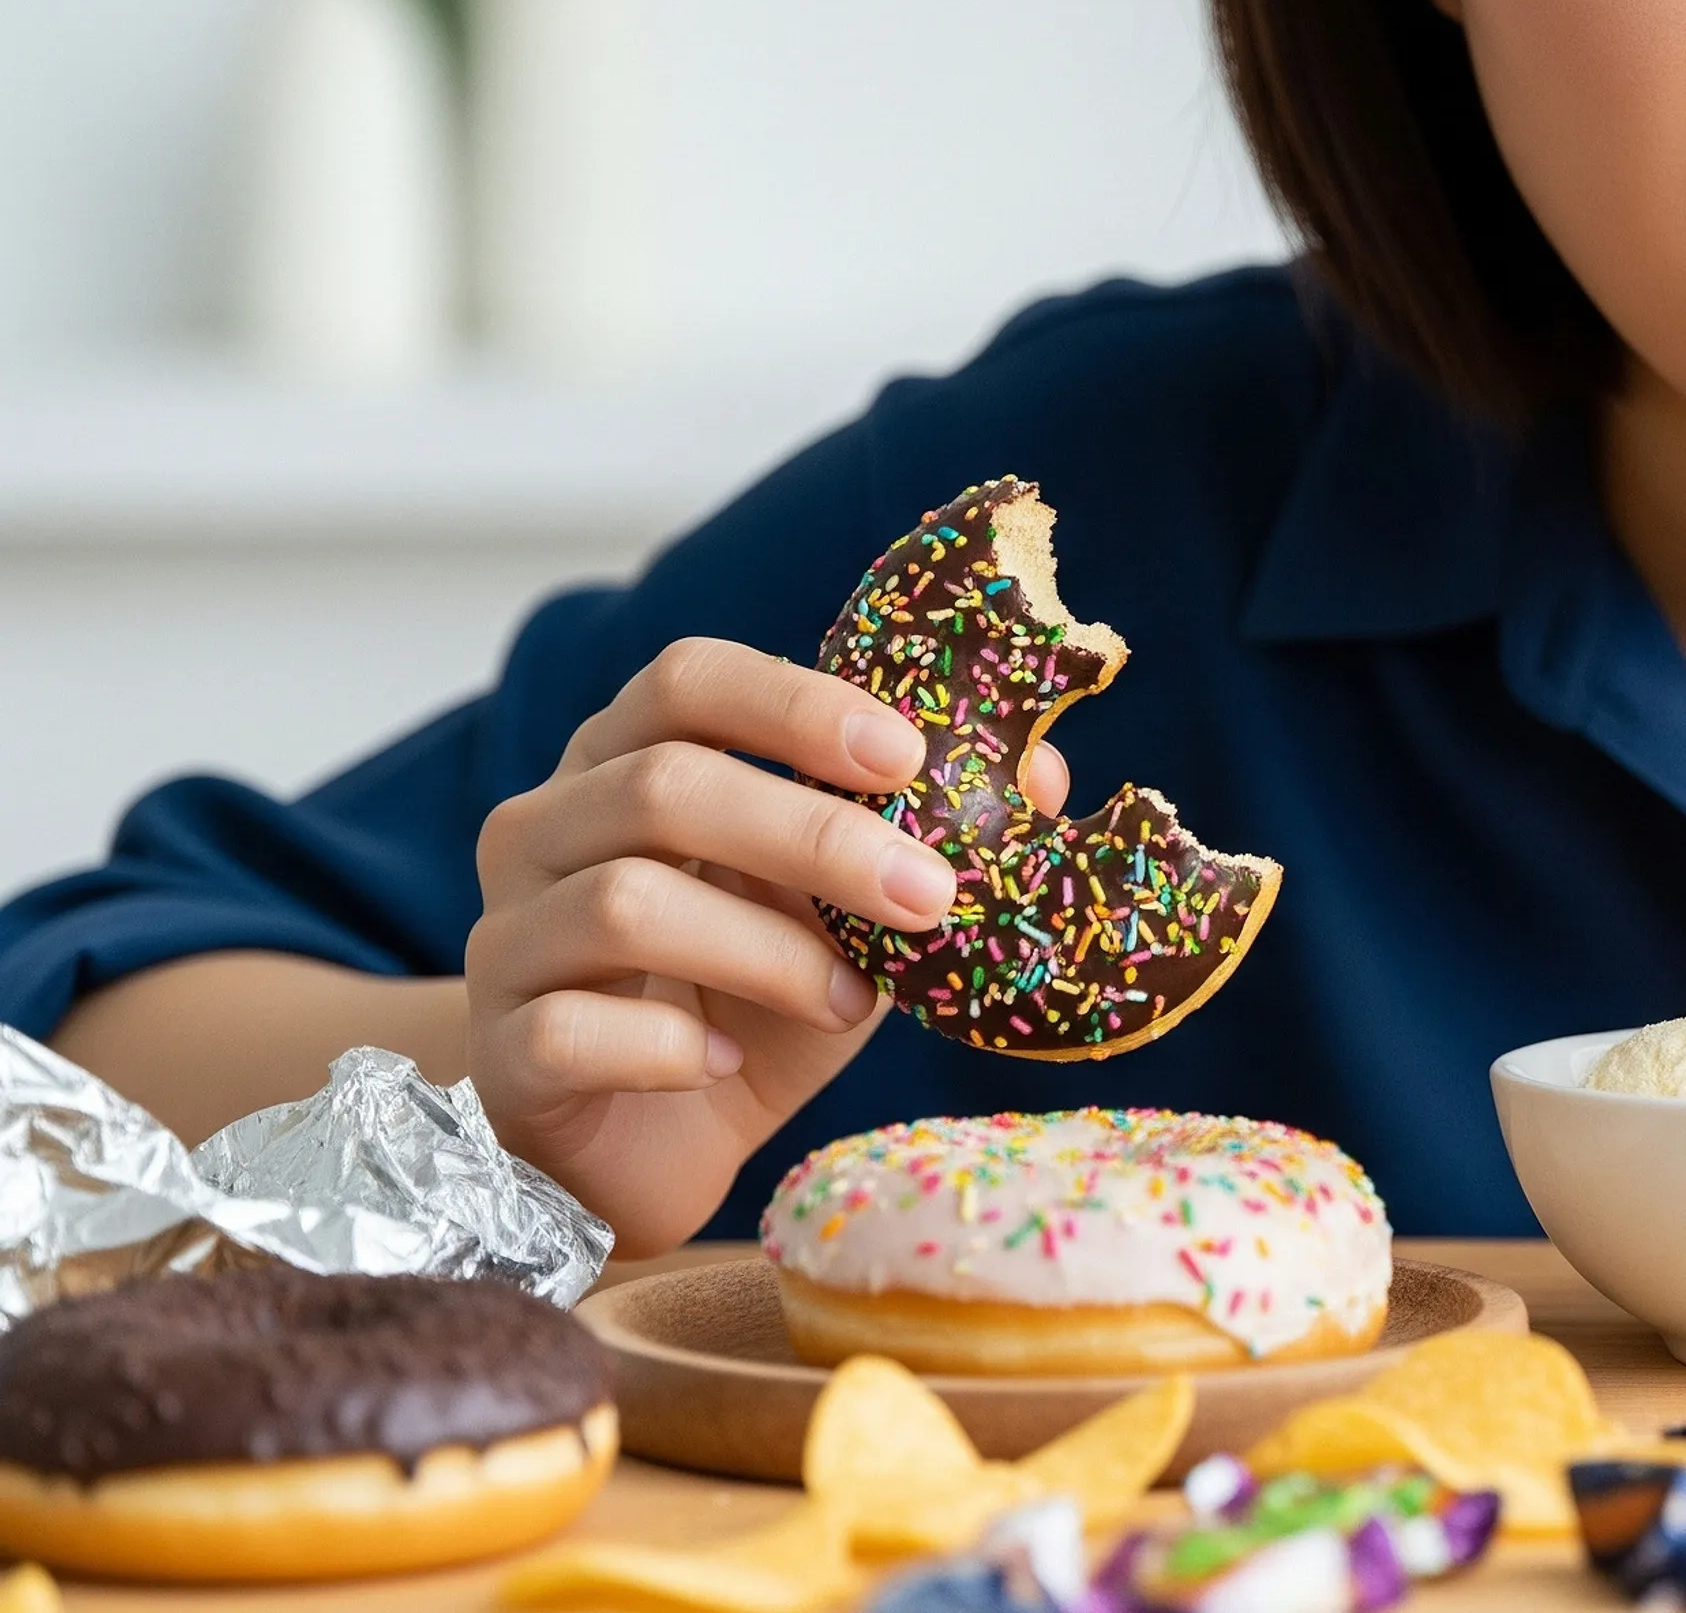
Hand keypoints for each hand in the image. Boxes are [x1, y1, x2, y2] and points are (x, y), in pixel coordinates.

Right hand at [464, 639, 1062, 1253]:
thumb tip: (1042, 772)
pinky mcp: (500, 1051)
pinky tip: (717, 1065)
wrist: (646, 1147)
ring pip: (622, 904)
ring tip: (850, 1004)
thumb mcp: (850, 919)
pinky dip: (668, 1049)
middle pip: (662, 785)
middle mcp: (546, 831)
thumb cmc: (748, 1005)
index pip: (686, 680)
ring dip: (768, 953)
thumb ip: (917, 841)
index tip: (910, 756)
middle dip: (815, 835)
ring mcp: (508, 939)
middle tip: (931, 892)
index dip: (796, 703)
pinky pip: (572, 1029)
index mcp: (627, 765)